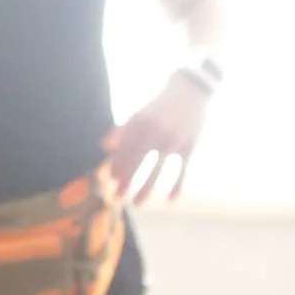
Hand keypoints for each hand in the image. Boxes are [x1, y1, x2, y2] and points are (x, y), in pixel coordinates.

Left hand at [104, 74, 211, 204]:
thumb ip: (122, 130)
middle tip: (116, 197)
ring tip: (136, 203)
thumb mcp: (139, 113)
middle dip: (126, 180)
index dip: (116, 164)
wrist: (190, 91)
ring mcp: (173, 141)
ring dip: (146, 188)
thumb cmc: (160, 105)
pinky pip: (182, 170)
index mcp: (140, 123)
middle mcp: (155, 132)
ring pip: (157, 169)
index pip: (124, 148)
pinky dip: (177, 186)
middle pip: (137, 161)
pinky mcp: (189, 147)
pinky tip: (170, 200)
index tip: (109, 179)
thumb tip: (103, 146)